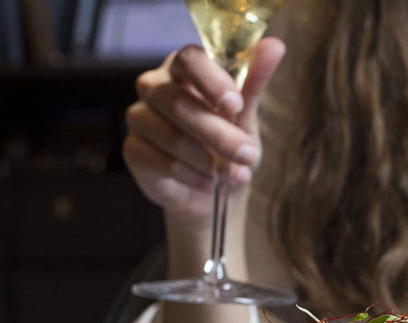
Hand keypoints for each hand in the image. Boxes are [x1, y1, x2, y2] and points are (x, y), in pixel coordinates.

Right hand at [122, 38, 285, 229]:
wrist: (214, 192)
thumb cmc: (229, 145)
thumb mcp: (246, 116)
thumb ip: (254, 81)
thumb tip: (275, 45)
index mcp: (185, 70)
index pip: (188, 59)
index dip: (210, 81)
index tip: (235, 106)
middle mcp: (155, 87)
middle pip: (177, 102)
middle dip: (218, 133)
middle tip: (248, 154)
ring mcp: (140, 117)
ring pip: (171, 136)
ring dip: (209, 161)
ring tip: (232, 173)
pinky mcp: (133, 149)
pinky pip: (163, 163)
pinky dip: (194, 177)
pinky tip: (209, 183)